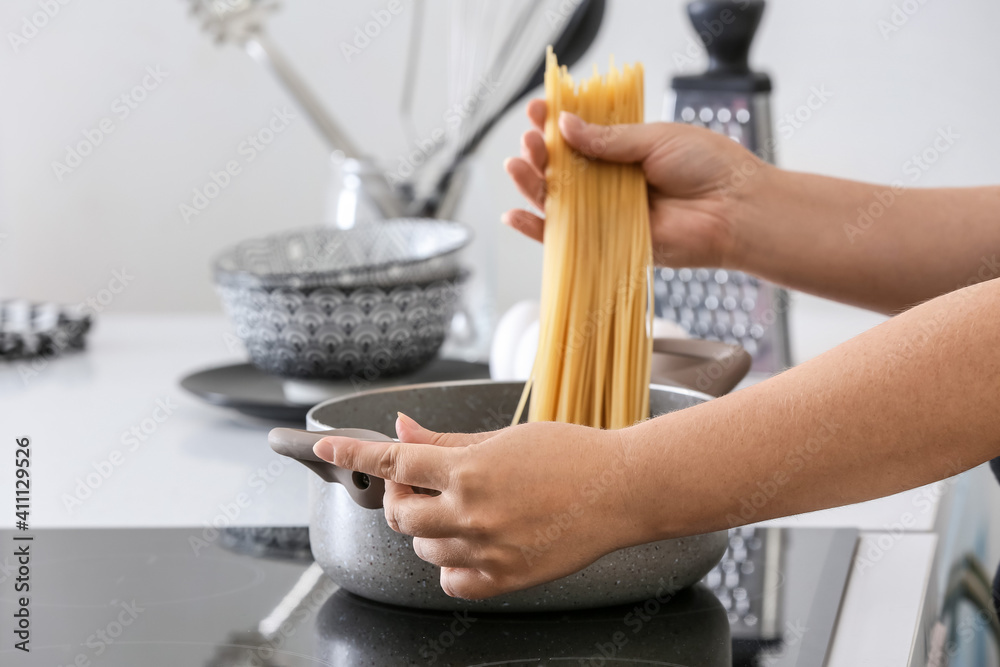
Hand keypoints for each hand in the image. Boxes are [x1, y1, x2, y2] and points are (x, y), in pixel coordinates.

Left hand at [313, 413, 641, 599]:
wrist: (622, 490)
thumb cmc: (572, 455)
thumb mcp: (502, 438)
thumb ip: (444, 440)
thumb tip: (402, 430)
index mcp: (470, 471)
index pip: (394, 462)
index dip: (354, 452)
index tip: (329, 448)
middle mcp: (473, 514)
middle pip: (400, 515)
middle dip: (401, 496)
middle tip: (420, 483)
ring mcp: (488, 551)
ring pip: (424, 549)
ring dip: (428, 528)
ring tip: (461, 508)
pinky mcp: (506, 579)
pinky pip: (453, 582)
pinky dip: (451, 563)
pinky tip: (471, 542)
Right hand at [503, 99, 769, 267]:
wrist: (734, 210)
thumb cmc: (708, 168)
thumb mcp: (654, 139)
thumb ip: (608, 139)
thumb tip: (565, 126)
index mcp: (625, 151)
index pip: (580, 136)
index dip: (556, 123)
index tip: (538, 107)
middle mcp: (613, 182)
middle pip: (563, 170)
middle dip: (540, 154)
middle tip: (529, 140)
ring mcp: (609, 213)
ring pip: (559, 201)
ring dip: (532, 185)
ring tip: (517, 165)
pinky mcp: (609, 243)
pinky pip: (567, 239)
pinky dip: (538, 230)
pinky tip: (515, 216)